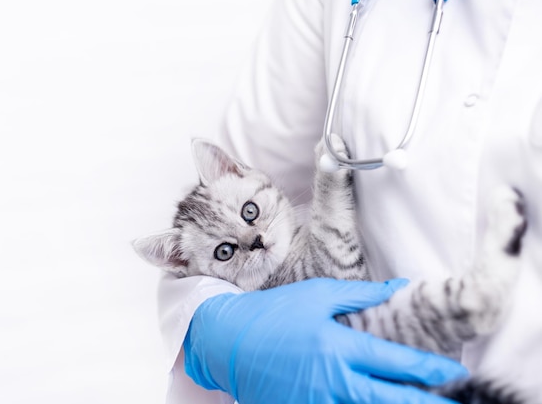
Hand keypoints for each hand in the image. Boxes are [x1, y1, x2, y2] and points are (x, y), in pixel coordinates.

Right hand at [183, 278, 466, 403]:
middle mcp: (333, 382)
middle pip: (390, 400)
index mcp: (338, 348)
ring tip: (413, 402)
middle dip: (425, 403)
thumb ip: (360, 295)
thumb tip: (396, 287)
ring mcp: (317, 403)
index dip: (428, 370)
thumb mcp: (316, 295)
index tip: (452, 372)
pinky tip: (370, 402)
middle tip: (449, 403)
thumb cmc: (273, 314)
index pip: (396, 363)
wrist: (227, 342)